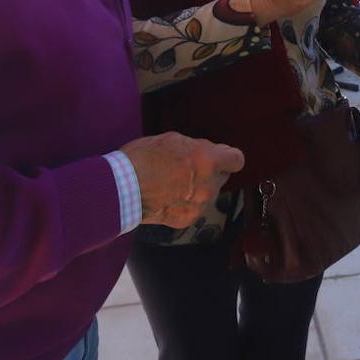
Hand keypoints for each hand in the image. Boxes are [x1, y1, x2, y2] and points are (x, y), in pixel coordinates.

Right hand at [120, 132, 244, 228]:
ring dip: (198, 188)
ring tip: (173, 183)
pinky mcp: (188, 219)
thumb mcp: (173, 139)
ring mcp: (199, 205)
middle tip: (189, 167)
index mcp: (208, 160)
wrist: (123, 189)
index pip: (237, 160)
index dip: (229, 157)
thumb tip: (209, 152)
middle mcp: (209, 185)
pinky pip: (195, 208)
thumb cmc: (143, 159)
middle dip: (211, 172)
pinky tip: (168, 196)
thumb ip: (198, 147)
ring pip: (209, 193)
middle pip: (222, 177)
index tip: (221, 157)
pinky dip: (186, 203)